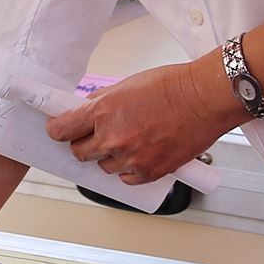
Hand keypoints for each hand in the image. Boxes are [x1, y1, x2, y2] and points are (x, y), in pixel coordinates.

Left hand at [44, 58, 243, 187]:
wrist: (205, 99)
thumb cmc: (173, 87)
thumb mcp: (128, 84)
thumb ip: (103, 101)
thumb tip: (86, 110)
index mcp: (104, 111)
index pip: (63, 129)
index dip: (57, 130)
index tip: (58, 129)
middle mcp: (114, 138)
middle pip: (79, 152)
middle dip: (83, 144)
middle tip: (95, 136)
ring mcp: (131, 158)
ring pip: (103, 167)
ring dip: (109, 157)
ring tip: (128, 141)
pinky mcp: (150, 173)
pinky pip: (126, 179)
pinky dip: (129, 170)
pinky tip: (139, 154)